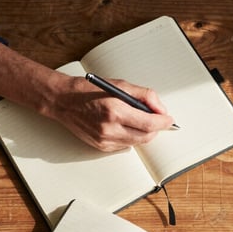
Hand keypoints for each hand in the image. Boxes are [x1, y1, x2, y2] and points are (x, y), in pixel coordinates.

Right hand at [45, 74, 175, 151]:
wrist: (63, 101)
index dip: (163, 122)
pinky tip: (124, 126)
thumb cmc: (90, 91)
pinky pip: (125, 146)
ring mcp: (104, 140)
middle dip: (156, 129)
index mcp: (115, 110)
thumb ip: (145, 96)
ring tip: (138, 120)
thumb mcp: (120, 85)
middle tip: (157, 119)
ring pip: (136, 143)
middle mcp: (109, 128)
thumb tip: (161, 109)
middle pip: (146, 136)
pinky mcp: (101, 147)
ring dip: (143, 133)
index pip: (149, 123)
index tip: (169, 119)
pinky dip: (130, 137)